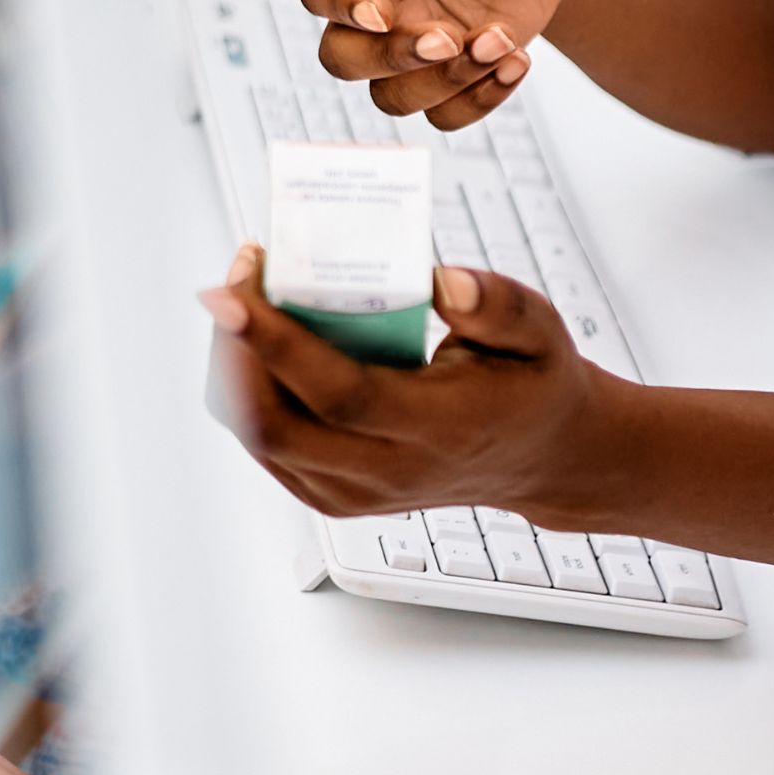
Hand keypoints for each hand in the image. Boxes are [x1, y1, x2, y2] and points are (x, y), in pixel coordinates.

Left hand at [205, 246, 615, 526]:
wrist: (539, 457)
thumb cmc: (531, 386)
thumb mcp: (538, 333)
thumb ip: (496, 305)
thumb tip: (441, 281)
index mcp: (440, 431)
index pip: (340, 395)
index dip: (276, 343)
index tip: (234, 290)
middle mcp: (389, 472)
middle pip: (277, 425)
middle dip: (235, 349)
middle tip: (237, 280)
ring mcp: (355, 492)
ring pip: (261, 438)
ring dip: (234, 368)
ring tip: (247, 300)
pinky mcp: (333, 494)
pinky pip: (268, 447)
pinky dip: (247, 393)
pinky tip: (259, 342)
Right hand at [300, 0, 567, 132]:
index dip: (338, 6)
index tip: (380, 11)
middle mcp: (379, 2)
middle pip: (342, 58)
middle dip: (391, 58)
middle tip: (449, 37)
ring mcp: (413, 44)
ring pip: (391, 97)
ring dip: (445, 82)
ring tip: (500, 41)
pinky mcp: (453, 74)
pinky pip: (445, 115)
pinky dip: (480, 102)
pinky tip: (516, 59)